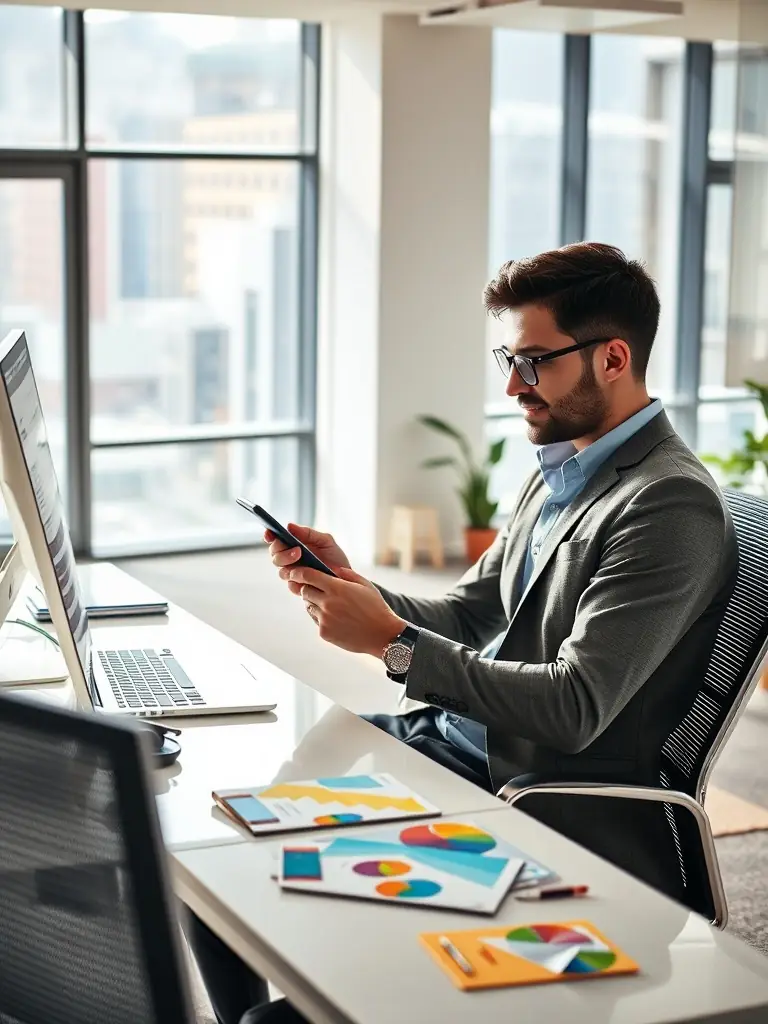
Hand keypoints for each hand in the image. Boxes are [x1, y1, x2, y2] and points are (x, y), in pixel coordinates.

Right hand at [267, 524, 350, 594]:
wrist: (347, 578)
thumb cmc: (335, 558)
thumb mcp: (325, 541)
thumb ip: (308, 533)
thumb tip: (289, 526)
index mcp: (293, 545)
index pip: (275, 539)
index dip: (269, 535)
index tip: (270, 533)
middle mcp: (289, 559)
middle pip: (275, 555)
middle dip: (283, 552)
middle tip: (298, 550)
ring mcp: (293, 574)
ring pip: (281, 571)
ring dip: (290, 566)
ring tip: (303, 561)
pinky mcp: (298, 587)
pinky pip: (292, 585)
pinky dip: (298, 580)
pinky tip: (306, 578)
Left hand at [287, 565, 405, 656]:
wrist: (382, 635)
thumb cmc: (376, 607)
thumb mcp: (365, 585)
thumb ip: (347, 574)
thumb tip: (332, 568)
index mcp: (337, 588)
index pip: (308, 576)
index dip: (299, 572)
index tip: (295, 572)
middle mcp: (327, 603)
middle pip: (305, 591)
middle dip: (309, 588)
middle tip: (318, 589)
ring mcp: (325, 619)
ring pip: (309, 606)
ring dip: (315, 603)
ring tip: (331, 606)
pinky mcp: (324, 632)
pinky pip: (316, 620)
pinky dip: (322, 617)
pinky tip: (337, 619)